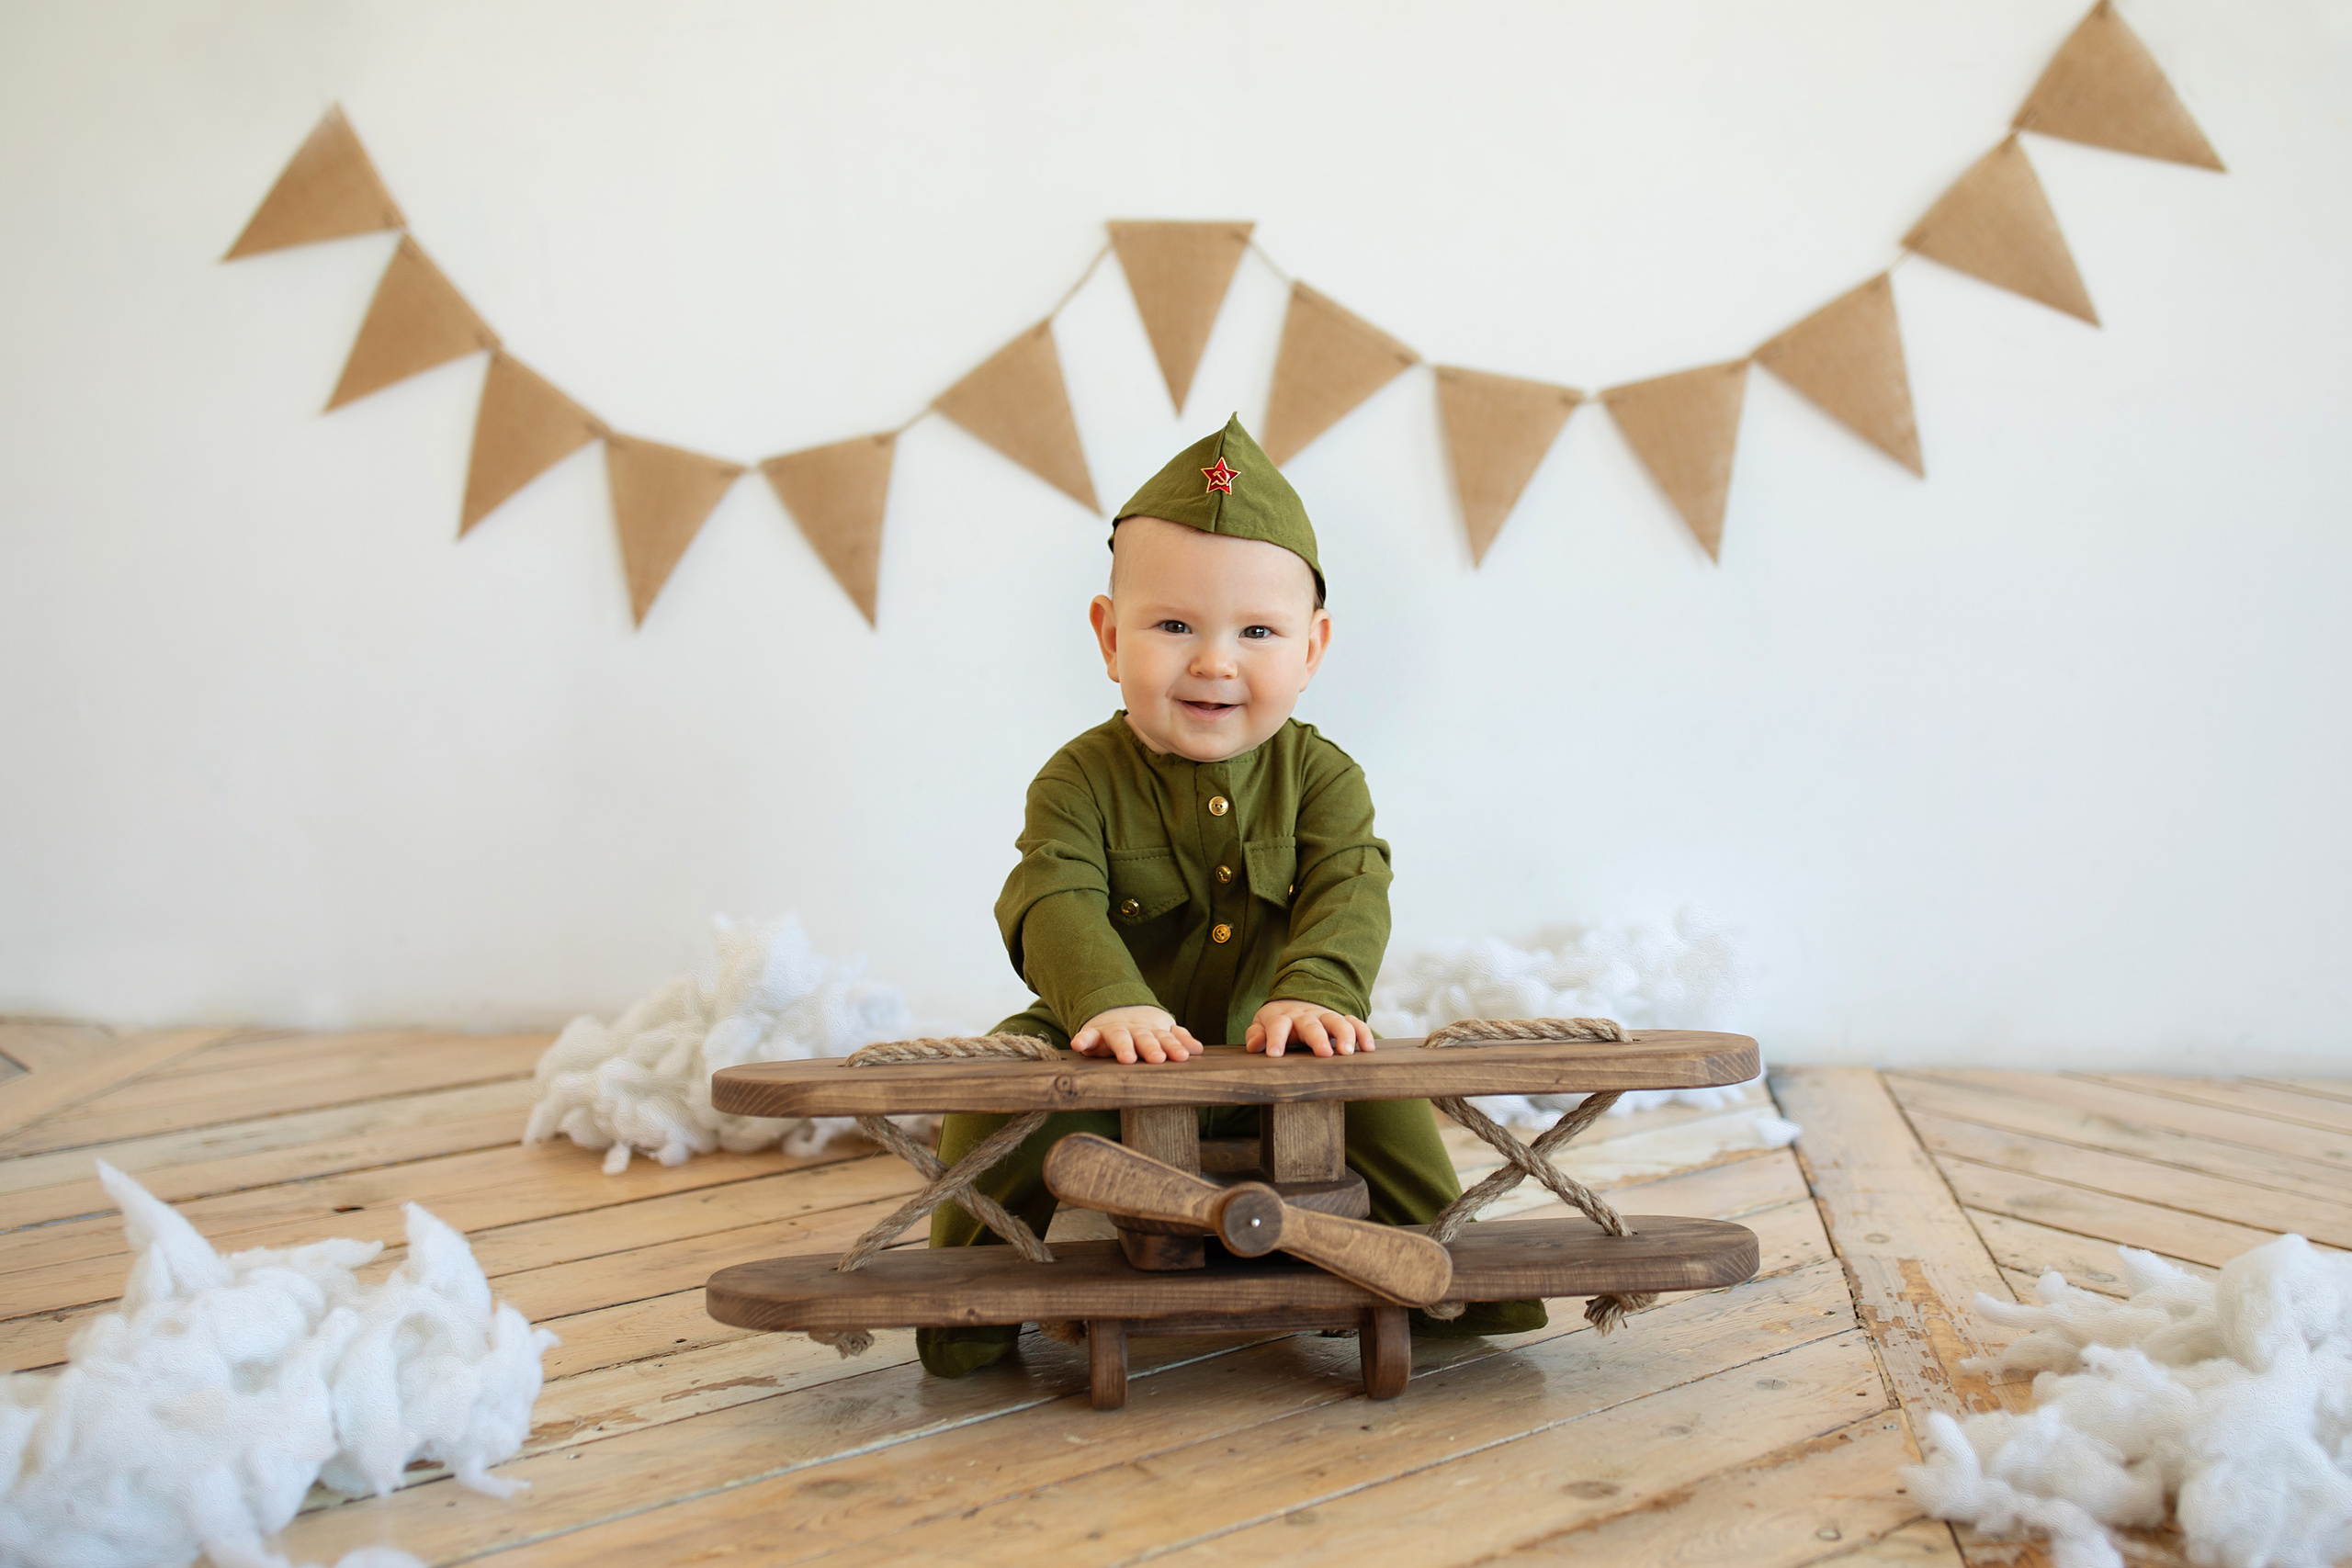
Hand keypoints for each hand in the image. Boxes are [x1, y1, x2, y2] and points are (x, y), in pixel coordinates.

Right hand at [1070, 1006, 1199, 1064]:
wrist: (1115, 1013)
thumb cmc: (1144, 1032)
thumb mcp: (1161, 1033)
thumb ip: (1178, 1040)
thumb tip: (1198, 1050)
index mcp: (1153, 1032)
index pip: (1166, 1039)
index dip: (1174, 1047)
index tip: (1182, 1057)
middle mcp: (1135, 1031)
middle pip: (1144, 1038)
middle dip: (1151, 1047)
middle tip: (1157, 1058)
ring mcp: (1115, 1031)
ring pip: (1119, 1037)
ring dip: (1123, 1046)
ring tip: (1127, 1058)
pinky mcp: (1094, 1034)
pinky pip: (1087, 1035)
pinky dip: (1083, 1039)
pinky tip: (1078, 1044)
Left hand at [1245, 1000, 1375, 1057]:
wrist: (1295, 1003)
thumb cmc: (1277, 1023)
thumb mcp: (1261, 1025)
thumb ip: (1257, 1034)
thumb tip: (1255, 1045)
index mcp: (1283, 1017)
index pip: (1278, 1026)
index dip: (1275, 1039)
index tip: (1274, 1055)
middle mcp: (1305, 1016)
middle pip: (1312, 1024)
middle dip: (1318, 1038)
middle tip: (1324, 1053)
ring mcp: (1324, 1017)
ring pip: (1337, 1021)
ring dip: (1345, 1035)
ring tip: (1347, 1053)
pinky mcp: (1340, 1020)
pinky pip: (1355, 1023)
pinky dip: (1363, 1033)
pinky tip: (1369, 1048)